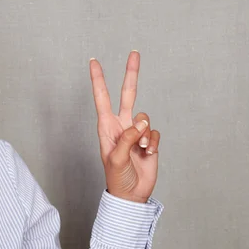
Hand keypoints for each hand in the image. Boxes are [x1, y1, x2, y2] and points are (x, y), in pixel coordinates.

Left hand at [89, 50, 160, 202]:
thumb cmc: (117, 179)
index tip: (93, 61)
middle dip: (131, 73)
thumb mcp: (115, 159)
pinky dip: (153, 143)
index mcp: (107, 127)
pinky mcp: (149, 140)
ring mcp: (136, 132)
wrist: (132, 195)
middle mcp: (121, 125)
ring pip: (145, 117)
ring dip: (145, 133)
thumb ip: (126, 138)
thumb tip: (141, 122)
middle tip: (134, 52)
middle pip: (128, 93)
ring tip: (139, 150)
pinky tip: (148, 154)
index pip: (102, 98)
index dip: (98, 79)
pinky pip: (155, 133)